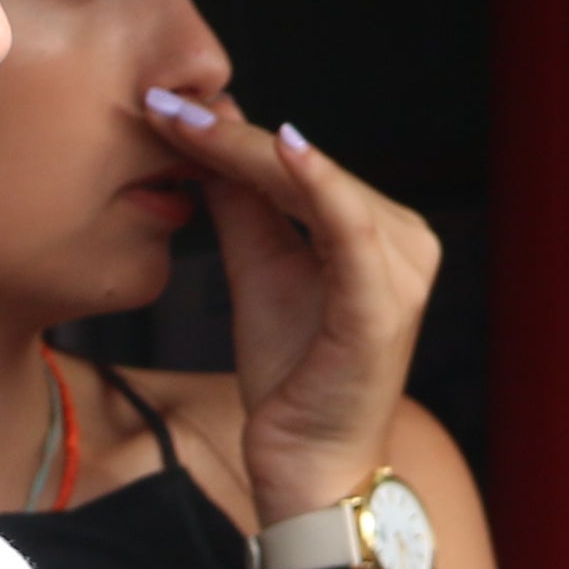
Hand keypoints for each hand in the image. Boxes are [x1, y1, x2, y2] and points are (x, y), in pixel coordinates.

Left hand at [140, 93, 442, 520]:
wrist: (308, 467)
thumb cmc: (294, 375)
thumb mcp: (260, 269)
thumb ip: (245, 206)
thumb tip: (209, 136)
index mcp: (382, 232)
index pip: (298, 167)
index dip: (231, 133)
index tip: (166, 104)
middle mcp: (407, 241)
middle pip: (305, 170)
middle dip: (229, 135)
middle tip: (162, 101)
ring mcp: (402, 271)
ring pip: (317, 187)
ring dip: (248, 150)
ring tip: (184, 122)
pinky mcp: (384, 303)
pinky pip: (349, 229)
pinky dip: (318, 184)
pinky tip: (282, 146)